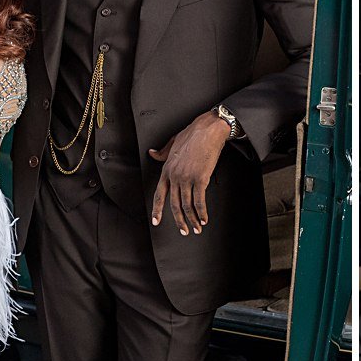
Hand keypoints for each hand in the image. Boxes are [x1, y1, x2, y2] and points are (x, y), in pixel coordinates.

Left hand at [148, 111, 229, 235]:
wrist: (207, 130)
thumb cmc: (192, 134)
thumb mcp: (172, 142)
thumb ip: (162, 152)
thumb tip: (152, 153)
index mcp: (167, 169)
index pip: (159, 194)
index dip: (157, 210)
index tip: (156, 221)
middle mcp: (175, 176)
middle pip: (174, 204)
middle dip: (179, 220)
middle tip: (183, 230)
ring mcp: (187, 178)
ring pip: (187, 205)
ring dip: (192, 220)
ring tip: (196, 228)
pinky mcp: (201, 178)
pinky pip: (200, 200)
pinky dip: (202, 212)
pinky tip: (204, 218)